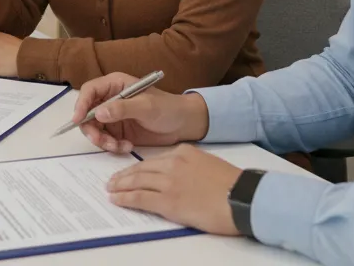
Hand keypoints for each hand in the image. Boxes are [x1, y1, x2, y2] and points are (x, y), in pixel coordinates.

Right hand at [73, 73, 209, 152]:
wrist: (183, 125)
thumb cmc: (168, 108)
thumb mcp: (146, 106)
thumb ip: (122, 108)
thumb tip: (99, 113)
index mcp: (115, 85)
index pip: (89, 91)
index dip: (80, 104)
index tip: (77, 120)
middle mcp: (110, 99)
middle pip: (87, 113)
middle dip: (91, 129)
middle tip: (101, 142)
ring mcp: (112, 117)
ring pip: (94, 130)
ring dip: (103, 141)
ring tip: (119, 146)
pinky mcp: (117, 132)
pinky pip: (105, 141)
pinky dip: (112, 147)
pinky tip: (127, 146)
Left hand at [107, 145, 241, 235]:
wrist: (243, 198)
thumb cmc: (233, 186)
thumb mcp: (209, 165)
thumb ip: (191, 166)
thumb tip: (180, 177)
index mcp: (184, 152)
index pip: (154, 159)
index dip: (138, 167)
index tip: (130, 172)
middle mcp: (173, 164)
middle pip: (141, 168)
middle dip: (124, 175)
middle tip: (112, 180)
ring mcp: (169, 182)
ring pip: (136, 181)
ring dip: (120, 186)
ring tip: (110, 189)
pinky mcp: (168, 201)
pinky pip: (139, 197)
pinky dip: (125, 198)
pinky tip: (117, 199)